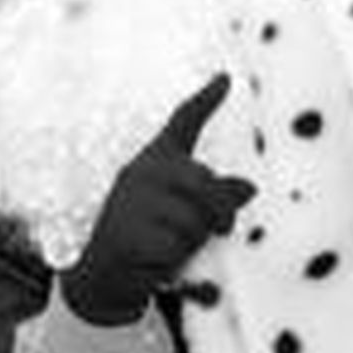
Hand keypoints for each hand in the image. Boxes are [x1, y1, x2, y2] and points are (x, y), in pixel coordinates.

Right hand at [61, 74, 254, 325]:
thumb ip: (214, 197)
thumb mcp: (186, 214)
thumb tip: (248, 187)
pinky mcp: (126, 231)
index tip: (225, 79)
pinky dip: (174, 259)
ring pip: (193, 219)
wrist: (105, 273)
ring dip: (194, 241)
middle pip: (203, 182)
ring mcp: (132, 200)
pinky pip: (174, 245)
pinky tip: (156, 260)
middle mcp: (142, 172)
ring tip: (173, 246)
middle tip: (224, 229)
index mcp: (156, 161)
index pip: (182, 123)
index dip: (205, 100)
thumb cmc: (151, 237)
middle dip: (221, 210)